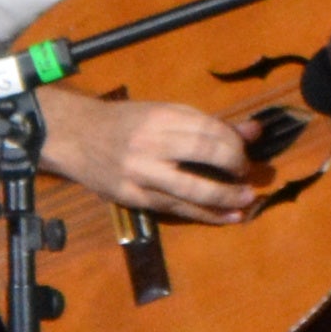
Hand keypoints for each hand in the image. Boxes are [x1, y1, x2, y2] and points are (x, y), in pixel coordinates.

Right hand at [38, 91, 269, 224]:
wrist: (75, 136)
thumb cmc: (124, 122)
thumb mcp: (163, 114)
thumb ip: (207, 124)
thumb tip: (255, 131)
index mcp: (160, 116)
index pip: (208, 129)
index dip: (234, 143)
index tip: (245, 151)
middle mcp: (151, 143)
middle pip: (204, 153)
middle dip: (234, 165)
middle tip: (247, 174)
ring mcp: (141, 173)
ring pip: (192, 189)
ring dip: (225, 197)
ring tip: (247, 200)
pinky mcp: (134, 197)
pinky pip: (176, 209)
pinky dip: (205, 215)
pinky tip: (227, 217)